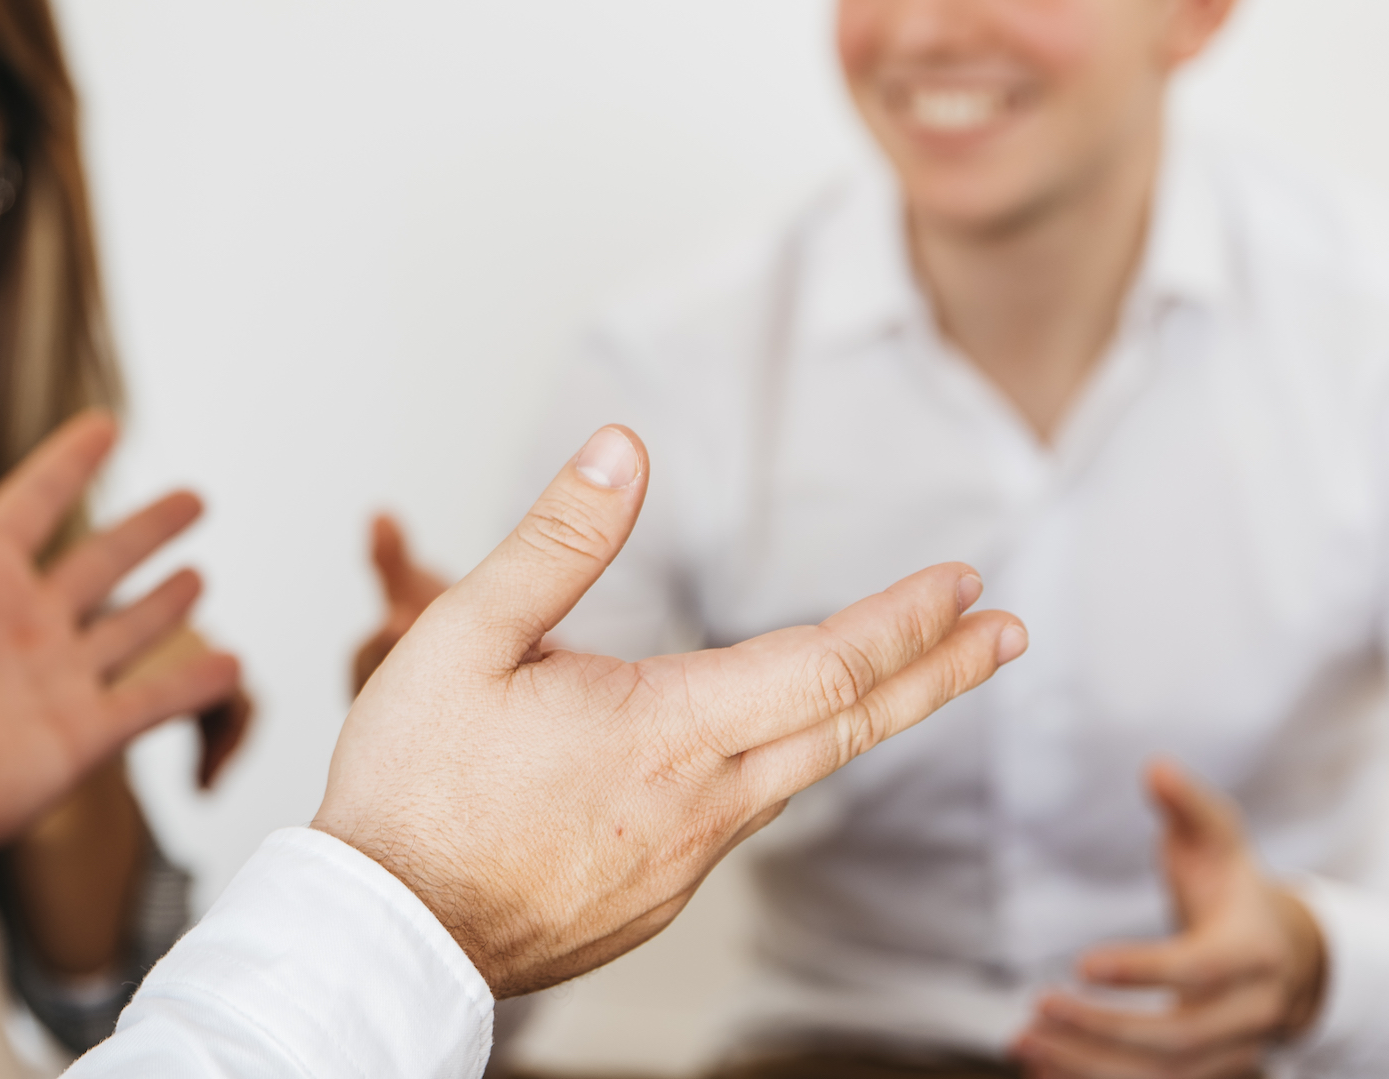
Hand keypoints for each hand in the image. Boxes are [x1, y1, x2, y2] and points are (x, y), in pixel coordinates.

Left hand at [0, 383, 239, 898]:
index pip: (33, 503)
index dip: (69, 463)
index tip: (106, 424)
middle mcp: (19, 624)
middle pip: (99, 562)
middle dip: (145, 531)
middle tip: (195, 496)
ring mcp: (52, 682)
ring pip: (126, 630)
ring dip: (164, 603)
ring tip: (200, 575)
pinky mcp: (78, 737)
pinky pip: (150, 702)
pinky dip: (193, 684)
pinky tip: (231, 664)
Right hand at [312, 424, 1027, 998]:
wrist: (384, 937)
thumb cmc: (410, 787)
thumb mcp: (460, 637)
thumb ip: (554, 543)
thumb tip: (623, 452)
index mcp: (664, 731)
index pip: (824, 666)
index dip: (903, 620)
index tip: (964, 583)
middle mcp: (698, 804)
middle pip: (849, 729)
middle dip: (937, 673)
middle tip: (1004, 632)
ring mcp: (681, 861)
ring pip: (798, 775)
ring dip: (865, 718)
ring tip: (907, 679)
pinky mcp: (653, 896)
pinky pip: (739, 817)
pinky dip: (781, 765)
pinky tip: (760, 748)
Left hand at [1014, 761, 1326, 1078]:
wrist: (1286, 956)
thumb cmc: (1234, 886)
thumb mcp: (1221, 839)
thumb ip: (1190, 805)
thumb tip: (1155, 766)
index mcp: (1253, 951)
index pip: (1198, 970)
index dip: (1143, 970)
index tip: (1080, 964)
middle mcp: (1250, 1013)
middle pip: (1178, 1039)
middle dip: (1104, 1029)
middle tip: (1038, 1006)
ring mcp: (1231, 1051)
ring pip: (1163, 1076)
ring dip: (1088, 1065)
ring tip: (1023, 1040)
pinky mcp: (1205, 1072)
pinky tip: (1038, 1066)